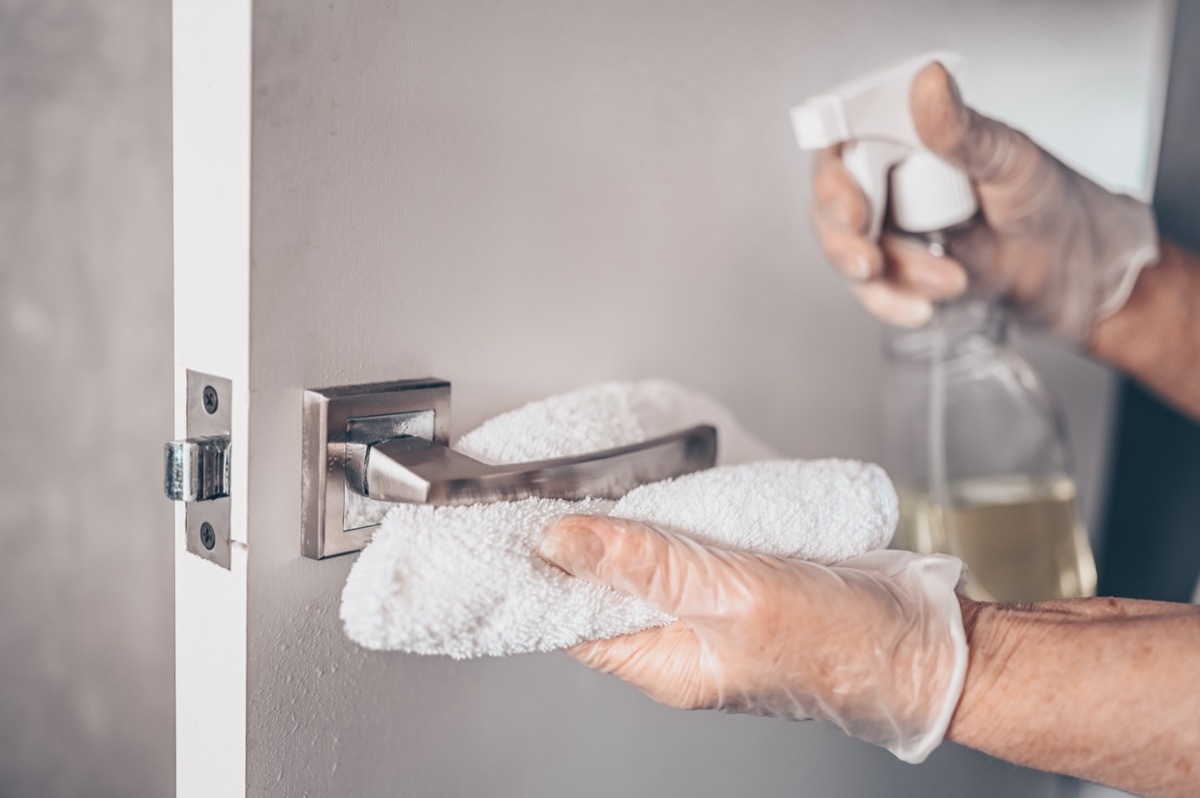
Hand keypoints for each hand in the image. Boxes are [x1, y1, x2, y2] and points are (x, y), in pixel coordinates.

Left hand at [538, 514, 967, 762]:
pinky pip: (698, 545)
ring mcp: (714, 610)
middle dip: (592, 535)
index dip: (546, 570)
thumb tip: (562, 542)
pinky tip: (683, 490)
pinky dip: (687, 515)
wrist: (925, 640)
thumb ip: (645, 566)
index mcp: (664, 660)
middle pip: (610, 584)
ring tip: (625, 480)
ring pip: (654, 559)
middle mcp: (682, 640)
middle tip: (575, 482)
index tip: (521, 520)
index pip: (575, 617)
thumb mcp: (730, 596)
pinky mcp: (746, 581)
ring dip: (643, 519)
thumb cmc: (841, 642)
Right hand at [811, 62, 1158, 341]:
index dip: (835, 180)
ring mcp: (898, 234)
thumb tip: (930, 87)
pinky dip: (897, 304)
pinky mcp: (907, 276)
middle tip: (870, 260)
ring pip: (854, 257)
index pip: (845, 151)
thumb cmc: (1057, 204)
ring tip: (950, 279)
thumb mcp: (1011, 161)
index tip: (854, 208)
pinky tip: (927, 307)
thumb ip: (962, 132)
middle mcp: (896, 186)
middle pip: (835, 210)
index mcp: (912, 143)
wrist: (1087, 275)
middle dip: (845, 241)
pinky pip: (879, 293)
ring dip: (893, 277)